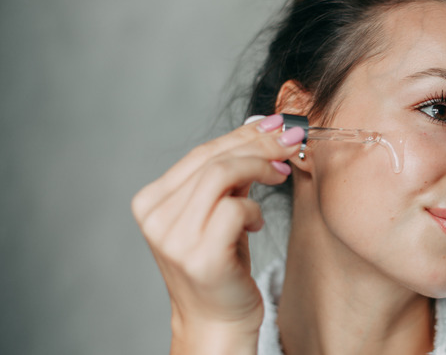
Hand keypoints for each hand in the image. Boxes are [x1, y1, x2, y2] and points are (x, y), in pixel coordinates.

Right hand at [132, 114, 303, 353]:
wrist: (216, 322)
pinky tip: (257, 224)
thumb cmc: (222, 265)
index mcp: (152, 200)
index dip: (243, 134)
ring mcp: (174, 238)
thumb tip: (263, 126)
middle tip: (293, 139)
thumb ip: (231, 175)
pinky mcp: (199, 256)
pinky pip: (234, 209)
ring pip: (222, 175)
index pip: (202, 152)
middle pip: (213, 158)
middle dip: (260, 144)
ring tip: (281, 174)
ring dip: (261, 167)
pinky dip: (254, 209)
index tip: (276, 124)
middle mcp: (156, 216)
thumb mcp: (219, 212)